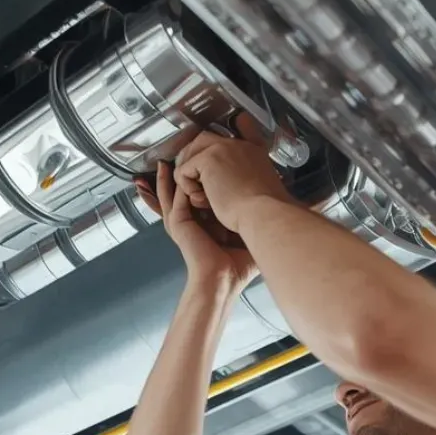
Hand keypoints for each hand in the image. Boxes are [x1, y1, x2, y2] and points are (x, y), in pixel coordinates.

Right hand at [136, 162, 256, 290]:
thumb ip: (252, 222)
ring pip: (170, 193)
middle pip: (180, 192)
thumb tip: (272, 211)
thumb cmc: (238, 264)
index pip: (198, 197)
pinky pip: (171, 197)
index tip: (206, 163)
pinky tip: (172, 169)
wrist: (223, 279)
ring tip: (163, 160)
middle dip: (177, 175)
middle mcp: (192, 222)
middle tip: (178, 156)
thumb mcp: (246, 235)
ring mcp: (182, 222)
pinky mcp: (177, 223)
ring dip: (167, 176)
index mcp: (206, 224)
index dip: (199, 181)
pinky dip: (170, 183)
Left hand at [171, 114, 294, 231]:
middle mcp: (236, 144)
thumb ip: (244, 177)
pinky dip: (187, 188)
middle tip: (194, 183)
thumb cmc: (262, 211)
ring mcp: (222, 149)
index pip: (234, 131)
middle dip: (192, 160)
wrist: (263, 214)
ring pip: (190, 154)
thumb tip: (220, 183)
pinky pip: (183, 170)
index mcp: (251, 149)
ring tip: (202, 197)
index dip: (217, 143)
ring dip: (189, 177)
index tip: (215, 147)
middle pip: (203, 140)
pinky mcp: (208, 159)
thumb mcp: (259, 187)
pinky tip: (203, 200)